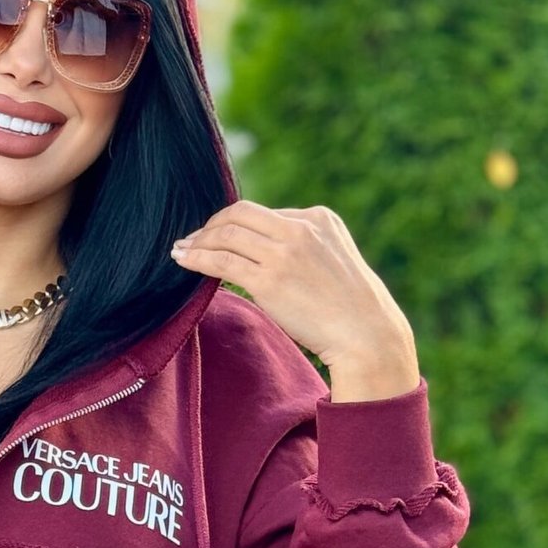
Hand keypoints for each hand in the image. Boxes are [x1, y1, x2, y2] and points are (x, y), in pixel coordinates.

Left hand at [172, 200, 419, 399]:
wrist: (366, 333)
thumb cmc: (351, 307)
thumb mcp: (334, 260)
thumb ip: (306, 248)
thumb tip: (268, 254)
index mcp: (319, 218)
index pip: (266, 214)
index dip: (237, 224)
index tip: (218, 235)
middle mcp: (301, 228)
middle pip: (240, 213)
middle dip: (212, 224)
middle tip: (193, 238)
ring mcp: (284, 252)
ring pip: (227, 235)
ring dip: (199, 241)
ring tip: (182, 250)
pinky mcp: (269, 280)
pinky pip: (222, 261)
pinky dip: (197, 258)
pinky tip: (183, 260)